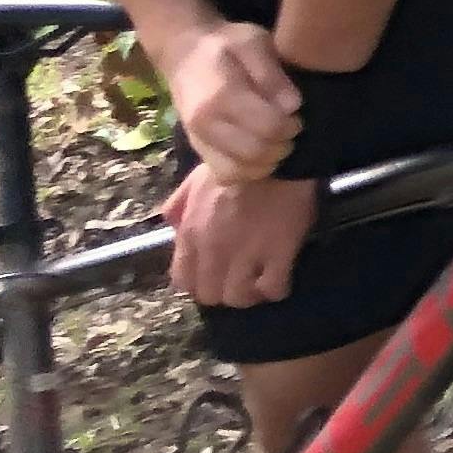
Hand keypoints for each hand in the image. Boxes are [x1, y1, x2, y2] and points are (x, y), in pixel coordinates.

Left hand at [164, 169, 316, 310]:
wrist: (276, 155)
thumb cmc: (236, 165)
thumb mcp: (194, 180)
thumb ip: (177, 206)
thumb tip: (172, 226)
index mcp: (191, 234)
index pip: (183, 281)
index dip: (198, 281)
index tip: (213, 273)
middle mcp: (214, 251)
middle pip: (211, 295)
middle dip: (224, 290)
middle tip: (239, 278)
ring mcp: (247, 254)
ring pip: (240, 297)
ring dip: (250, 293)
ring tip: (260, 280)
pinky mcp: (279, 252)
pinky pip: (274, 288)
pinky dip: (276, 288)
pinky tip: (280, 276)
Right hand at [165, 21, 299, 181]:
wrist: (183, 52)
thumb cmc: (225, 43)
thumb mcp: (254, 42)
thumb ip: (273, 75)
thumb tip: (293, 106)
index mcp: (222, 96)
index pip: (268, 127)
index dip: (291, 126)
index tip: (298, 116)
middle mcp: (206, 124)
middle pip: (254, 154)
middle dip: (282, 146)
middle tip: (291, 131)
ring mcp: (198, 139)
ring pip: (237, 172)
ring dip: (265, 164)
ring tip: (276, 143)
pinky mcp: (197, 148)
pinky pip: (224, 174)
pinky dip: (247, 172)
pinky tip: (260, 154)